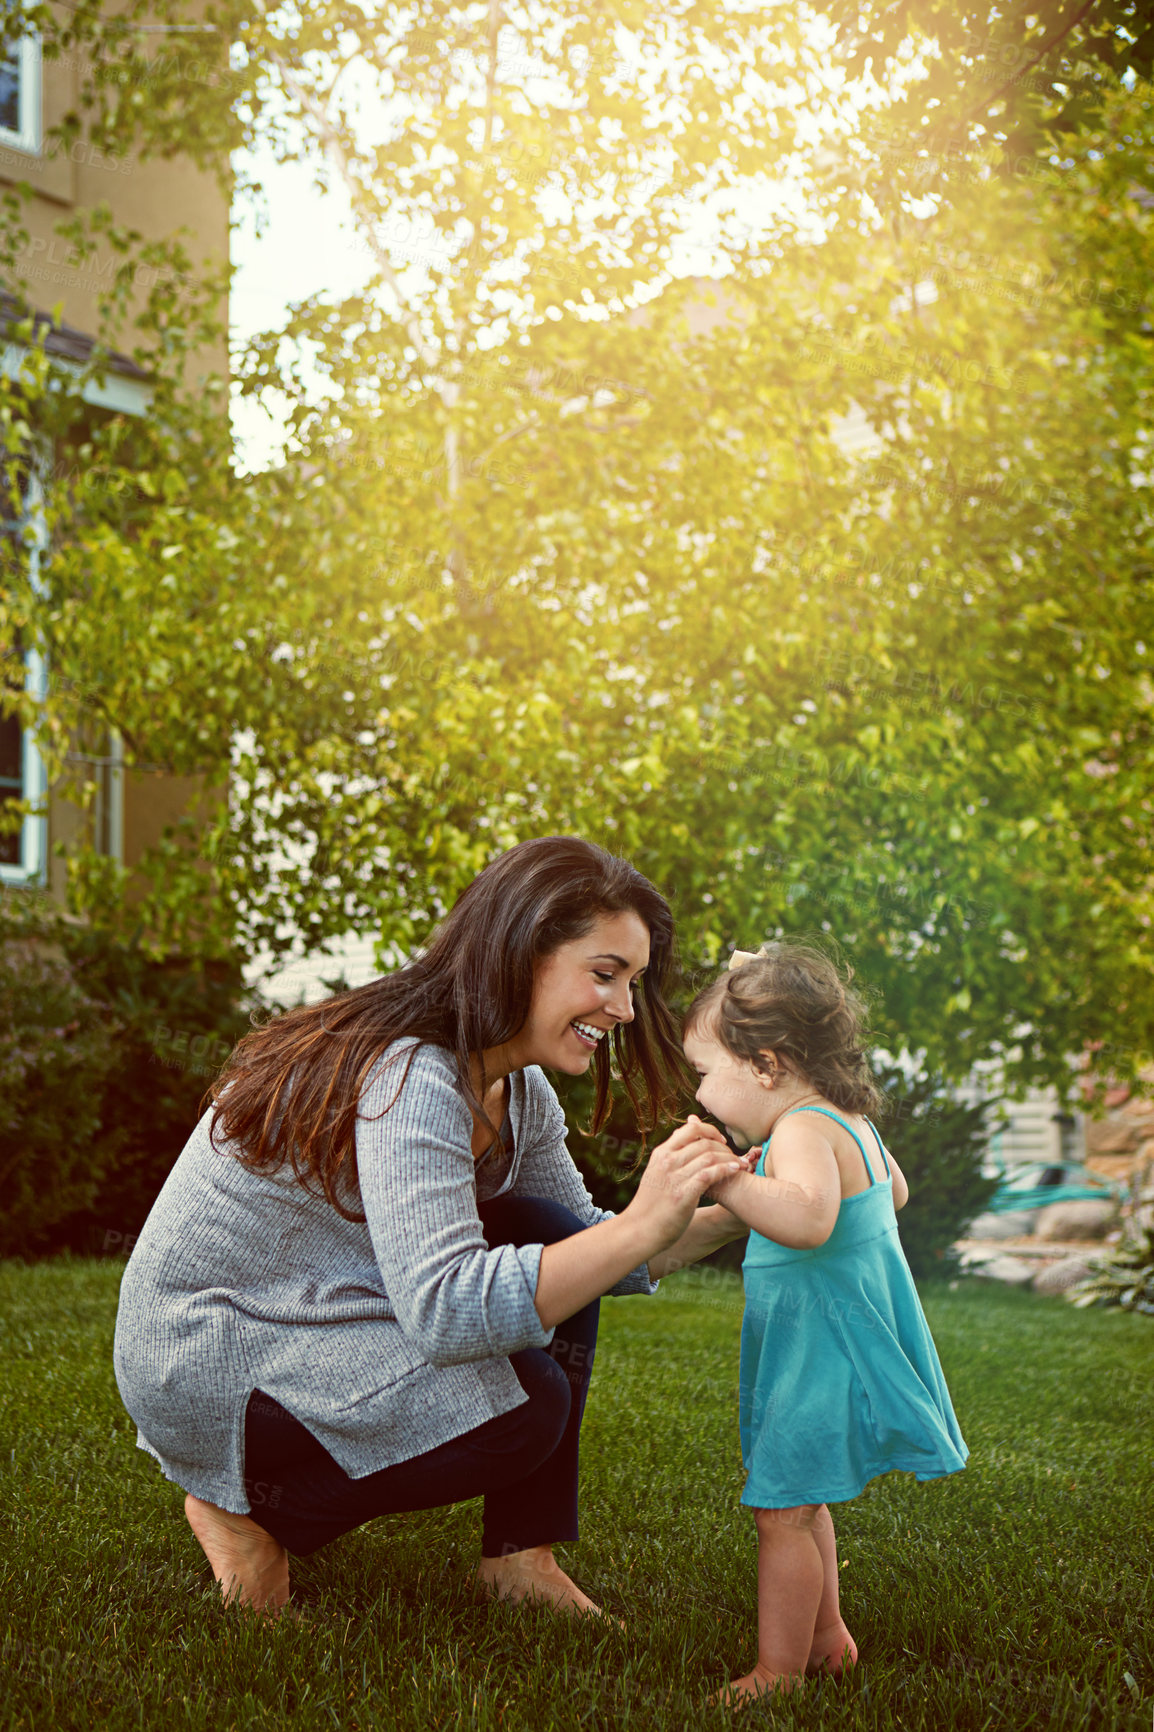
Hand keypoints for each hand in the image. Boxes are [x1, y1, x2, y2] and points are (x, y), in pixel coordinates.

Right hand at [624, 1115, 745, 1254]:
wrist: (639, 1230)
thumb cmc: (651, 1203)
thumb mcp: (656, 1172)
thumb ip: (670, 1154)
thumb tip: (682, 1134)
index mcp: (661, 1153)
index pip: (690, 1129)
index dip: (710, 1131)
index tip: (721, 1141)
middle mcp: (667, 1161)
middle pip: (704, 1142)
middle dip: (724, 1147)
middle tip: (735, 1156)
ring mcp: (674, 1177)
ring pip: (709, 1156)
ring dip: (730, 1158)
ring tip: (742, 1164)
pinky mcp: (683, 1194)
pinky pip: (709, 1174)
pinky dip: (725, 1170)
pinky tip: (735, 1171)